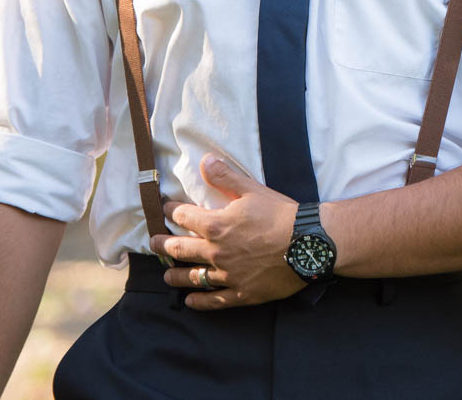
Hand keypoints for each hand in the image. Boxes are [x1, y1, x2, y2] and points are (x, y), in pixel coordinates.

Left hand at [154, 154, 304, 310]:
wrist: (309, 244)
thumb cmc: (282, 214)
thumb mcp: (254, 190)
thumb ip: (226, 177)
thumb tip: (205, 161)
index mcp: (216, 225)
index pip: (184, 217)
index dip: (173, 212)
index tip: (167, 210)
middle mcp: (215, 252)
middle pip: (179, 249)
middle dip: (163, 244)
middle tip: (153, 243)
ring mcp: (226, 275)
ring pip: (191, 277)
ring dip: (175, 275)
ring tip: (166, 273)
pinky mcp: (240, 293)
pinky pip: (212, 301)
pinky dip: (198, 301)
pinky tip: (190, 300)